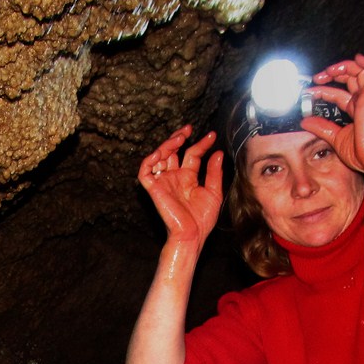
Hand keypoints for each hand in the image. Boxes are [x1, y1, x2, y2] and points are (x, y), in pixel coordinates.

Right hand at [138, 125, 223, 247]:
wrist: (191, 235)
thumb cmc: (202, 220)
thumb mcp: (214, 192)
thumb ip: (214, 172)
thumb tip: (218, 153)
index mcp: (188, 178)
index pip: (192, 155)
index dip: (201, 144)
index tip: (212, 136)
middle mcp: (174, 177)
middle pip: (172, 151)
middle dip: (179, 137)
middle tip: (188, 129)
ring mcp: (163, 182)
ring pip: (159, 156)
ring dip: (167, 145)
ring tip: (180, 137)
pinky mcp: (153, 189)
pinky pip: (145, 171)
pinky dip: (150, 160)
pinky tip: (161, 153)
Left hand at [302, 55, 363, 176]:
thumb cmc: (362, 152)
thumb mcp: (336, 138)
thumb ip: (322, 128)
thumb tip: (305, 122)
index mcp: (357, 110)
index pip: (339, 94)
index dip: (324, 91)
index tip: (310, 93)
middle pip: (351, 78)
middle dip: (333, 73)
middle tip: (317, 77)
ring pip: (361, 72)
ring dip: (344, 67)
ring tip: (329, 70)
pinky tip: (358, 58)